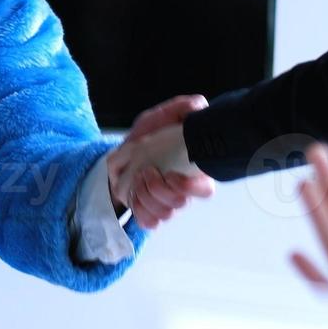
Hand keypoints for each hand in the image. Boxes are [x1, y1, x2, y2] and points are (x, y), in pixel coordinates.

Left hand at [106, 94, 215, 228]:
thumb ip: (182, 108)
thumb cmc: (147, 137)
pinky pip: (149, 222)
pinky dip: (139, 209)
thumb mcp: (161, 117)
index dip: (190, 187)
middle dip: (158, 189)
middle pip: (180, 204)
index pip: (205, 189)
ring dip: (145, 197)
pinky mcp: (149, 212)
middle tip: (146, 171)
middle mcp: (181, 190)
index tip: (172, 175)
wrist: (122, 154)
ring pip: (164, 214)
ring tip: (136, 179)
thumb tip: (199, 105)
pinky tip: (133, 194)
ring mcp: (166, 203)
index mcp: (192, 171)